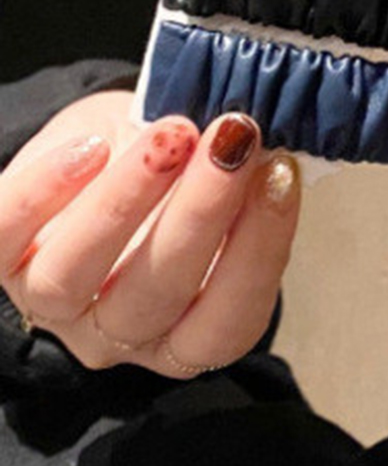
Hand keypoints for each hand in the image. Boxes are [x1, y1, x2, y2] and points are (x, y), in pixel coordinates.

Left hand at [0, 91, 301, 376]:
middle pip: (154, 296)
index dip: (259, 251)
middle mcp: (119, 332)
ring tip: (173, 133)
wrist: (105, 153)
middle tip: (234, 141)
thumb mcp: (220, 180)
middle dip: (200, 213)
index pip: (227, 321)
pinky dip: (43, 192)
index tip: (282, 172)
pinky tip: (90, 147)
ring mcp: (53, 305)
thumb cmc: (180, 173)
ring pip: (72, 277)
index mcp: (186, 329)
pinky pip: (3, 235)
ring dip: (128, 200)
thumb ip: (246, 178)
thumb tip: (271, 150)